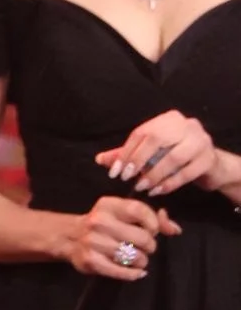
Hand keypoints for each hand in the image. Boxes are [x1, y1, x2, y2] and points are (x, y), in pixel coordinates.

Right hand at [67, 197, 180, 279]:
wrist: (69, 236)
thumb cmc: (104, 224)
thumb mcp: (122, 214)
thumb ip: (151, 218)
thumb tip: (174, 229)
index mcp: (108, 205)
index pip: (139, 210)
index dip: (153, 223)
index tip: (153, 230)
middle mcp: (99, 221)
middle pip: (142, 238)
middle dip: (149, 246)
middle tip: (144, 247)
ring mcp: (94, 242)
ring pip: (135, 257)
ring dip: (141, 261)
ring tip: (135, 258)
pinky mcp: (92, 261)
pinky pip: (123, 272)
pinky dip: (134, 274)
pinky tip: (136, 272)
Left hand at [95, 109, 216, 197]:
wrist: (211, 165)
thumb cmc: (176, 156)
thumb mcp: (152, 152)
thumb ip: (128, 154)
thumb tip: (99, 159)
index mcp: (169, 118)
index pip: (142, 132)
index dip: (125, 152)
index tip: (115, 172)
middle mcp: (186, 124)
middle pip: (157, 139)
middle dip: (139, 160)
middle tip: (126, 179)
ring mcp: (201, 141)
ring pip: (173, 158)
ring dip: (154, 174)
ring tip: (141, 187)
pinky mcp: (208, 160)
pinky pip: (186, 173)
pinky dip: (169, 184)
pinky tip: (157, 191)